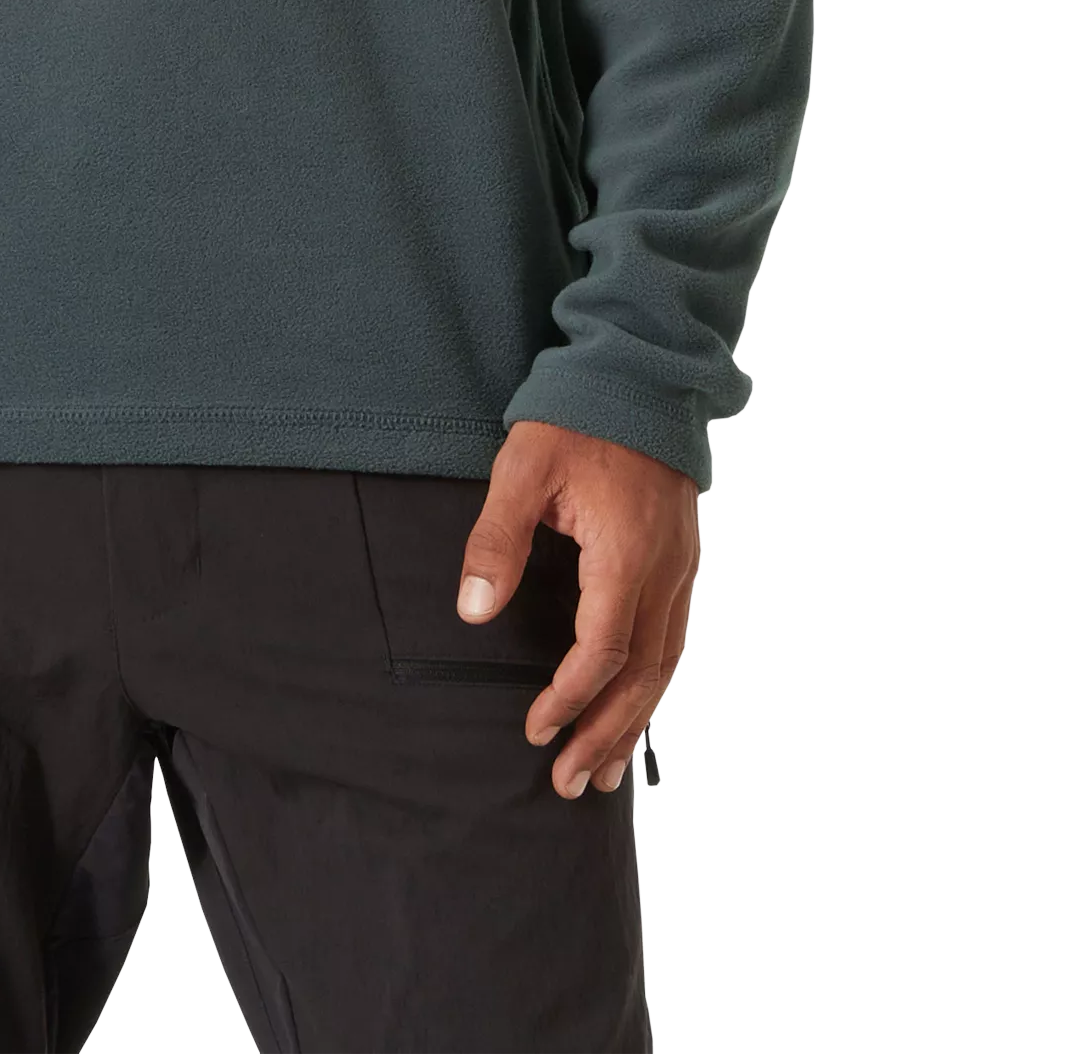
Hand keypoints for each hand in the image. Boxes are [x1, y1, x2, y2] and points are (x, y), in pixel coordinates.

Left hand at [457, 421, 698, 800]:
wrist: (640, 374)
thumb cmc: (576, 418)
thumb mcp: (521, 467)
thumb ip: (496, 540)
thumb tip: (474, 613)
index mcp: (626, 553)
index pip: (602, 649)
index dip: (569, 698)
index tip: (535, 730)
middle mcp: (666, 571)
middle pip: (643, 674)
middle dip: (606, 733)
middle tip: (573, 784)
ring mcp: (682, 567)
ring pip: (667, 663)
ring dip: (636, 721)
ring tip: (607, 772)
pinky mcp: (684, 560)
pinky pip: (675, 639)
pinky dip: (654, 684)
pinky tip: (636, 708)